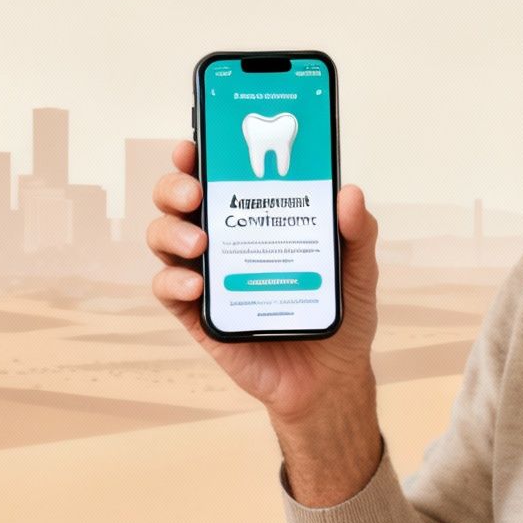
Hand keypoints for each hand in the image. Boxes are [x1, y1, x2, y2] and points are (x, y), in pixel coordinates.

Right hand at [145, 139, 380, 425]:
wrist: (331, 378)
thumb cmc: (339, 313)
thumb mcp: (358, 269)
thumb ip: (358, 232)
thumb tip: (349, 194)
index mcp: (256, 219)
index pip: (219, 177)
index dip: (200, 156)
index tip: (197, 143)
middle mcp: (224, 241)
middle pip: (179, 202)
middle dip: (175, 187)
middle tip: (197, 193)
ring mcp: (208, 277)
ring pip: (164, 240)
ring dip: (172, 233)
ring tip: (200, 244)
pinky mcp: (199, 316)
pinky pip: (169, 292)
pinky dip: (173, 283)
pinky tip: (196, 286)